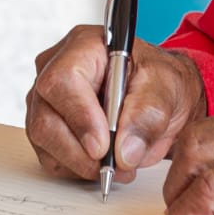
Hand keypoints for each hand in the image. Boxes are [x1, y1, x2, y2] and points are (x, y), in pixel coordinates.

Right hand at [24, 25, 205, 184]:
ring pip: (45, 142)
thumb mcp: (168, 88)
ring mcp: (45, 99)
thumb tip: (124, 151)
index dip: (80, 117)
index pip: (63, 81)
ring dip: (83, 164)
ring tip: (120, 164)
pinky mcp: (45, 126)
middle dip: (81, 152)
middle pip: (45, 118)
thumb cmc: (159, 81)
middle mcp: (55, 68)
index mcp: (84, 46)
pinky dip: (77, 168)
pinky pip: (50, 157)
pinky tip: (103, 160)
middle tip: (117, 165)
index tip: (103, 147)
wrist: (158, 96)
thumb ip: (148, 115)